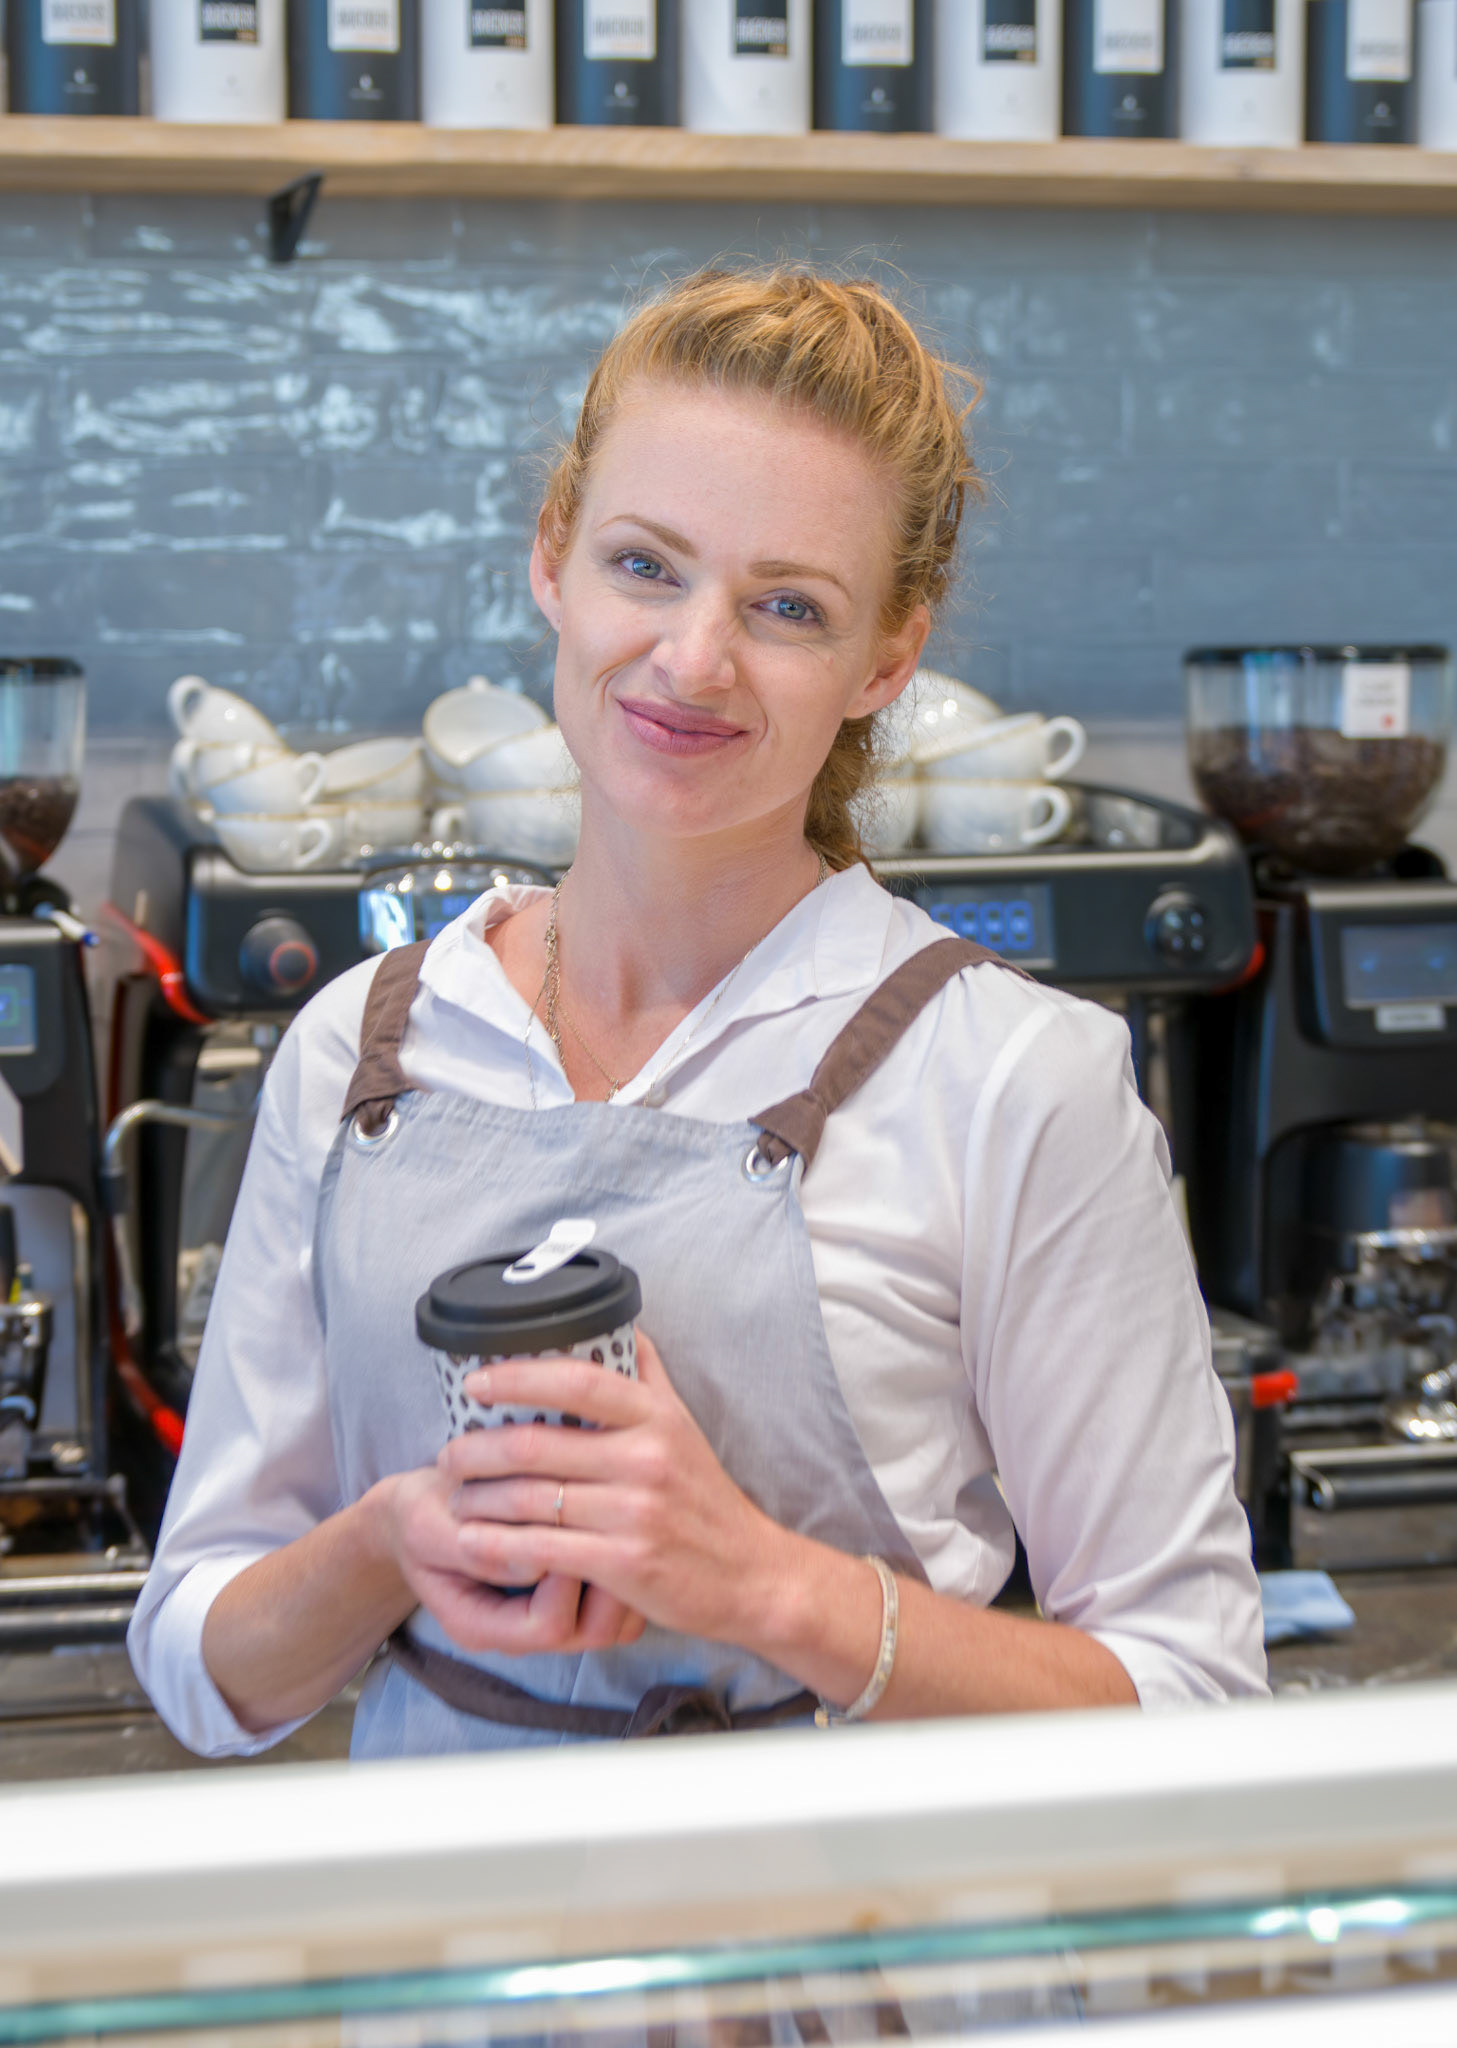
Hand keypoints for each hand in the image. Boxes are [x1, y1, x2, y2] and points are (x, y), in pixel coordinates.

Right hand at [382, 1459, 644, 1658]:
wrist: (425, 1507)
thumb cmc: (424, 1514)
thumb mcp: (429, 1526)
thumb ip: (475, 1549)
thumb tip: (534, 1558)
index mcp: (481, 1624)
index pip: (546, 1626)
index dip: (564, 1579)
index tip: (564, 1525)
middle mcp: (522, 1631)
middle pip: (593, 1632)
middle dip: (610, 1579)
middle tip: (613, 1524)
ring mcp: (552, 1615)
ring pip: (617, 1622)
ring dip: (627, 1574)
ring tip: (621, 1524)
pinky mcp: (574, 1595)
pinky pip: (623, 1600)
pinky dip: (631, 1567)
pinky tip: (623, 1526)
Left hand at [438, 1331, 789, 1645]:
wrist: (750, 1573)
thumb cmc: (706, 1498)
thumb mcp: (684, 1426)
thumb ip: (648, 1377)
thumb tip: (620, 1324)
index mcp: (656, 1417)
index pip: (577, 1379)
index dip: (517, 1375)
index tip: (475, 1383)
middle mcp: (647, 1458)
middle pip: (539, 1443)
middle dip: (479, 1449)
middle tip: (450, 1456)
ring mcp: (636, 1512)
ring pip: (532, 1498)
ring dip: (480, 1499)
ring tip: (456, 1499)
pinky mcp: (625, 1563)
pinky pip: (542, 1549)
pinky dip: (498, 1546)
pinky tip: (473, 1543)